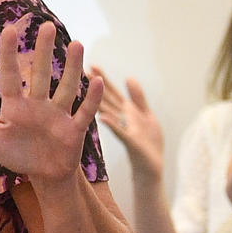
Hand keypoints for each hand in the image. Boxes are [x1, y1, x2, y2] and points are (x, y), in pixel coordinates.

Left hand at [0, 17, 102, 185]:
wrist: (43, 176)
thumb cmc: (15, 153)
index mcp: (15, 106)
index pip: (10, 76)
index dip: (9, 54)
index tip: (10, 29)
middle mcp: (38, 105)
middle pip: (41, 75)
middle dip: (44, 51)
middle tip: (47, 26)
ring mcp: (58, 116)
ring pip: (66, 88)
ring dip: (72, 68)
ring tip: (78, 44)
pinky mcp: (74, 130)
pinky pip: (84, 112)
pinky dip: (92, 99)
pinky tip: (97, 80)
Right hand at [94, 69, 165, 183]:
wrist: (151, 168)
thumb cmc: (148, 144)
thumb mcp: (146, 115)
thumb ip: (138, 98)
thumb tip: (129, 77)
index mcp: (124, 112)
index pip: (110, 92)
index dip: (102, 79)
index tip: (90, 65)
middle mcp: (120, 119)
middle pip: (105, 99)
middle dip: (95, 85)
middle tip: (80, 71)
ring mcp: (124, 130)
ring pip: (108, 112)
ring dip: (97, 101)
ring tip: (84, 88)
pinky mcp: (131, 141)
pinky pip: (120, 131)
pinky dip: (112, 124)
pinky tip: (102, 117)